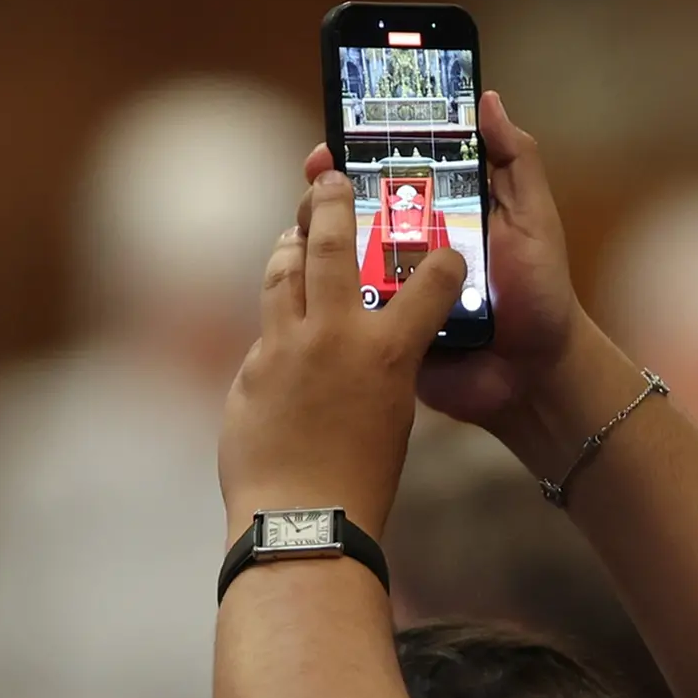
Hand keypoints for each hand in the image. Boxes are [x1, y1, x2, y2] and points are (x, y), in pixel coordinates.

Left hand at [219, 172, 465, 535]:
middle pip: (330, 242)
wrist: (302, 518)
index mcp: (389, 351)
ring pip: (283, 271)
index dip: (443, 261)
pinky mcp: (250, 368)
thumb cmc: (360, 480)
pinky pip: (266, 328)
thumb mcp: (392, 413)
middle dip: (331, 201)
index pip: (431, 282)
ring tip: (296, 232)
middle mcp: (334, 335)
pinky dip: (277, 316)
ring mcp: (284, 346)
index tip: (446, 252)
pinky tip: (281, 318)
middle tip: (330, 178)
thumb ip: (378, 366)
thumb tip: (355, 339)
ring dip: (291, 244)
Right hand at [305, 91, 581, 429]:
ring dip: (317, 235)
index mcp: (439, 213)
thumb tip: (488, 99)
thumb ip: (515, 160)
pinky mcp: (379, 329)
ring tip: (311, 223)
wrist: (535, 373)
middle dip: (325, 189)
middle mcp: (406, 246)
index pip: (390, 172)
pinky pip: (341, 306)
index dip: (360, 151)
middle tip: (318, 180)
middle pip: (349, 208)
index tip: (337, 137)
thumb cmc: (539, 293)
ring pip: (335, 254)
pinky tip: (310, 276)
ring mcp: (388, 289)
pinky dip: (321, 290)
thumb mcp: (533, 219)